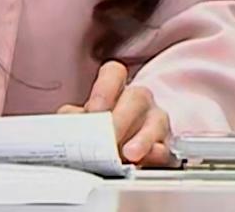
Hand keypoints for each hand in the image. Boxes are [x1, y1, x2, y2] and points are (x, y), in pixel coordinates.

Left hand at [57, 60, 173, 166]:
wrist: (124, 153)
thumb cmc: (101, 131)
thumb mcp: (83, 121)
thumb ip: (73, 118)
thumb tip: (68, 121)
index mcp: (116, 88)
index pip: (114, 73)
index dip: (104, 89)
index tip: (94, 110)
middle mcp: (139, 100)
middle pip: (136, 97)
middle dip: (121, 119)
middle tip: (107, 138)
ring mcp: (156, 121)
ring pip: (156, 121)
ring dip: (142, 139)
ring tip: (128, 154)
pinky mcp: (165, 146)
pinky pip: (165, 147)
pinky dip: (155, 155)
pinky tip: (145, 161)